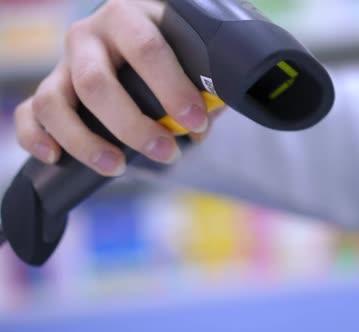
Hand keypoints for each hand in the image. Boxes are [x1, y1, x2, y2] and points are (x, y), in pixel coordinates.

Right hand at [14, 0, 209, 175]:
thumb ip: (202, 85)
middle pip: (96, 83)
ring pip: (54, 102)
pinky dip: (35, 138)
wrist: (134, 47)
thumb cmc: (168, 56)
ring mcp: (63, 62)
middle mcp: (89, 36)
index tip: (196, 121)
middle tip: (166, 152)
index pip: (147, 48)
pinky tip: (56, 158)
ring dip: (85, 142)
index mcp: (129, 18)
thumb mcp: (188, 58)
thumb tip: (209, 117)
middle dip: (133, 126)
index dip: (171, 88)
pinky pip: (29, 114)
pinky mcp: (48, 88)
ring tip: (117, 167)